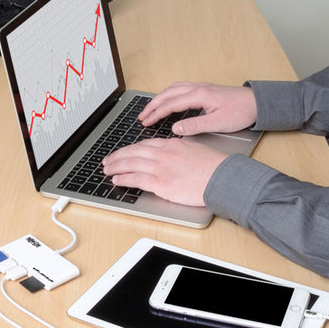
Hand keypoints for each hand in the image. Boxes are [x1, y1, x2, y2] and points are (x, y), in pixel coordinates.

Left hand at [102, 138, 225, 206]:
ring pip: (131, 164)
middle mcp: (164, 154)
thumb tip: (171, 151)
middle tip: (107, 161)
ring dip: (116, 167)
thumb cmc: (213, 166)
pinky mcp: (161, 183)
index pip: (144, 144)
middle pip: (133, 152)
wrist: (221, 177)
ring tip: (107, 170)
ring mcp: (161, 168)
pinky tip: (117, 180)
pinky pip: (136, 179)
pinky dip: (124, 179)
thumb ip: (179, 149)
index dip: (129, 149)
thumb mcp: (194, 148)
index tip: (122, 152)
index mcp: (172, 144)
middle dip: (117, 156)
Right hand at [139, 82, 256, 135]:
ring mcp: (201, 87)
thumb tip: (176, 128)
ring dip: (160, 98)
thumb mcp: (218, 123)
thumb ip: (195, 125)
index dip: (156, 113)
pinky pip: (181, 88)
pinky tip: (169, 100)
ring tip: (150, 108)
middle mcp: (198, 88)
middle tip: (141, 116)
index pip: (171, 104)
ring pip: (174, 89)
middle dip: (153, 105)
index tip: (145, 121)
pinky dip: (170, 94)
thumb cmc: (240, 112)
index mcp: (199, 95)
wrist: (256, 102)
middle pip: (168, 94)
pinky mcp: (205, 89)